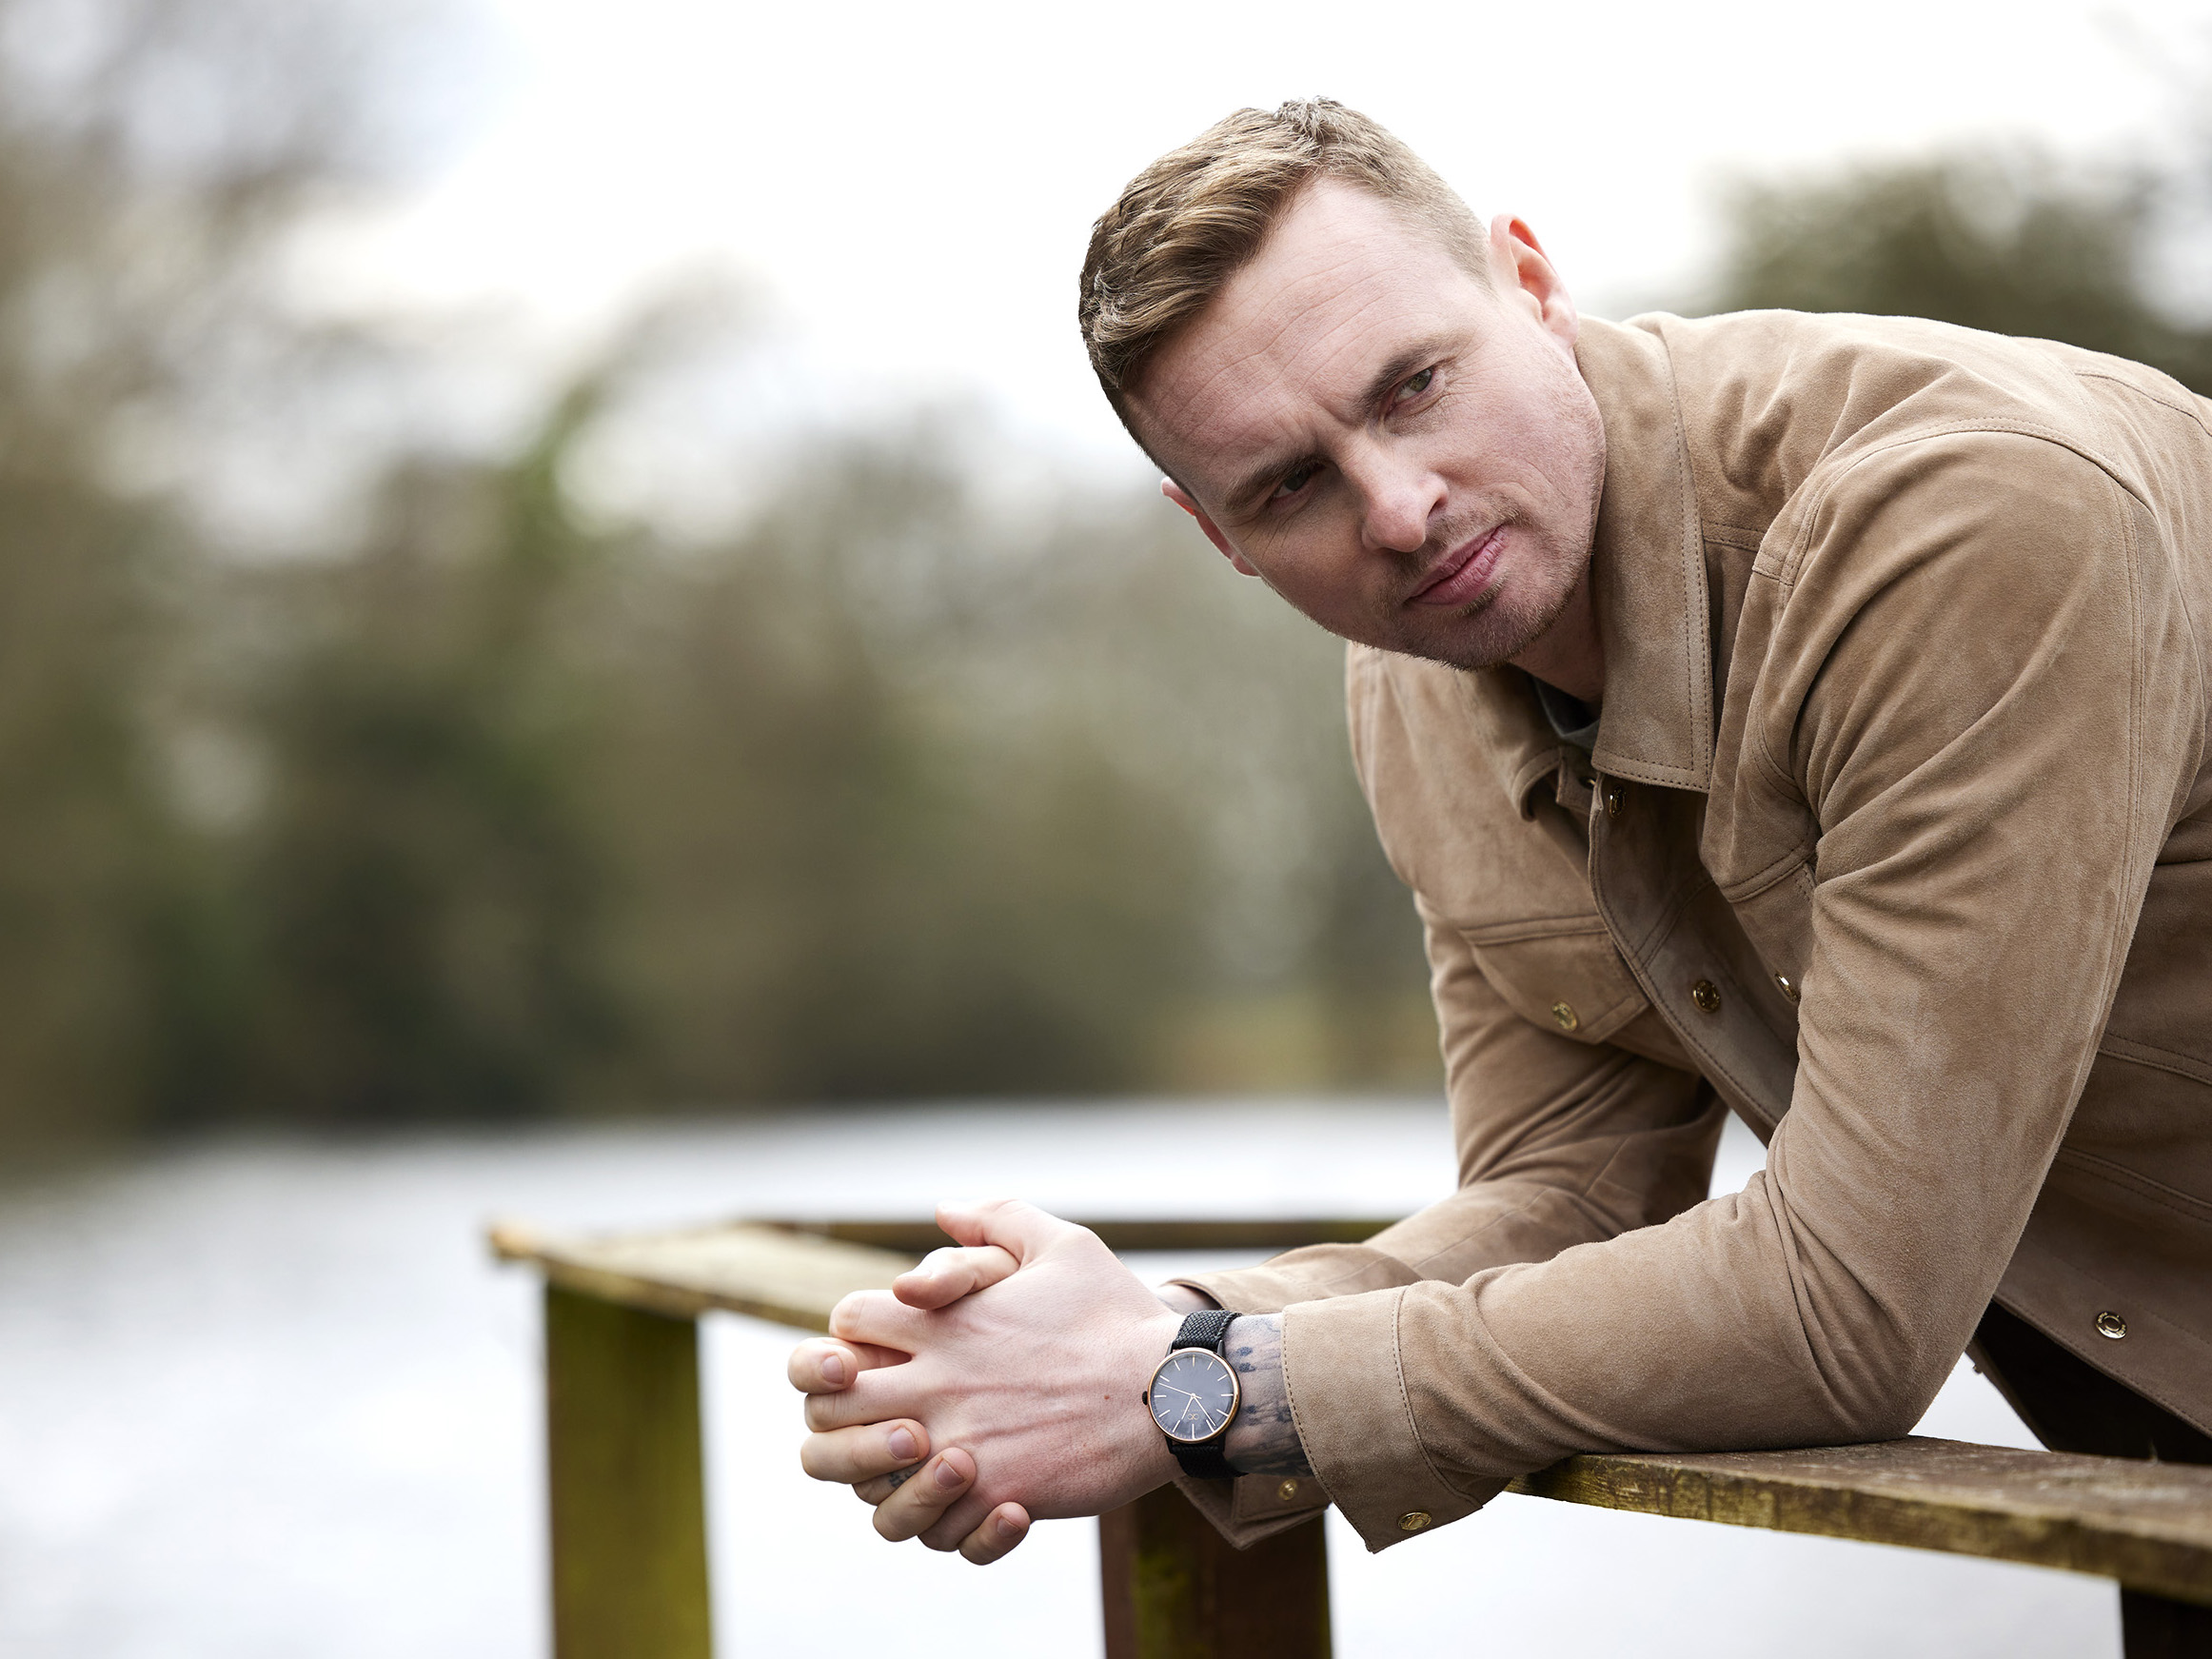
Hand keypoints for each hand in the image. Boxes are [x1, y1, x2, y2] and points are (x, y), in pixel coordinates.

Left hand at [799, 1199, 1182, 1555]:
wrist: (1173, 1389)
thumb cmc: (1118, 1316)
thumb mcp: (1061, 1243)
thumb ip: (997, 1217)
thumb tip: (945, 1208)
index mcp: (944, 1323)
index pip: (845, 1325)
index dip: (851, 1335)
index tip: (881, 1349)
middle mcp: (938, 1383)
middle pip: (829, 1406)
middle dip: (840, 1410)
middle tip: (878, 1415)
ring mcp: (961, 1445)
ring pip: (863, 1482)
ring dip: (877, 1475)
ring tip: (915, 1466)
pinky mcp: (995, 1495)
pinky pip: (929, 1528)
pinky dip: (935, 1519)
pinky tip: (963, 1499)